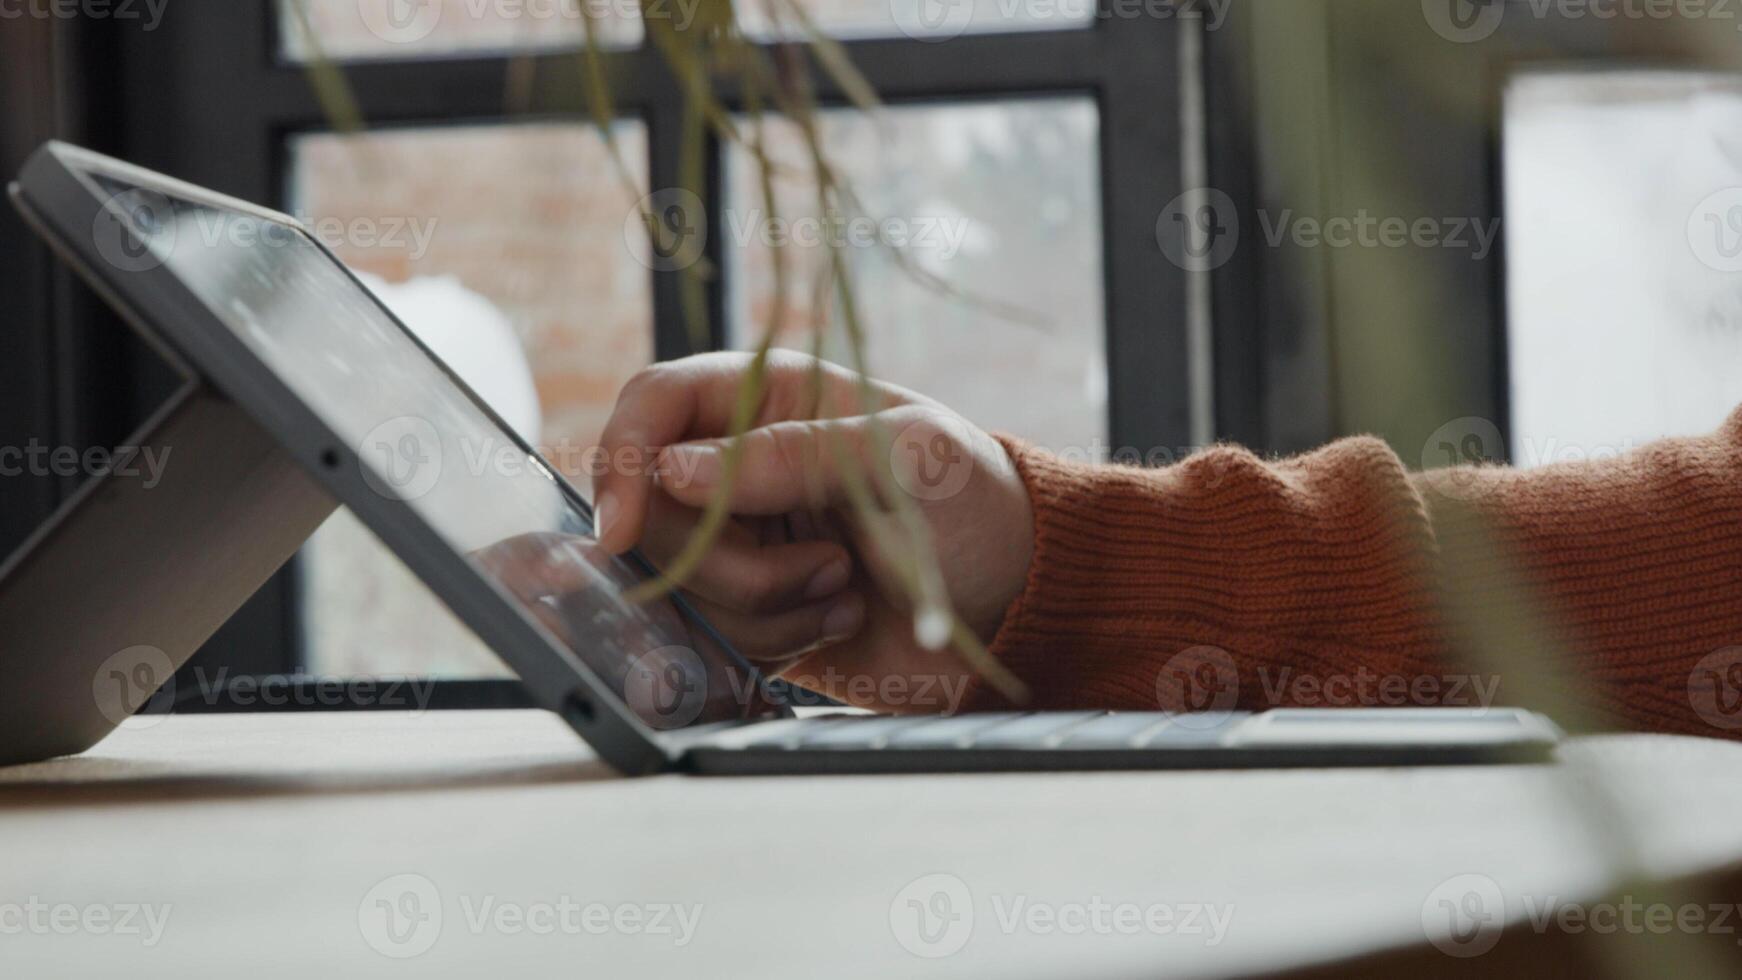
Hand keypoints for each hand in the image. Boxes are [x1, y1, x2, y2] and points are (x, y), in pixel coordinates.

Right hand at [592, 350, 1034, 712]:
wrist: (1020, 604)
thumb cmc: (978, 505)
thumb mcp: (900, 461)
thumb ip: (789, 457)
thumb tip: (672, 470)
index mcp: (771, 397)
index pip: (656, 403)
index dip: (623, 457)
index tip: (620, 529)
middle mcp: (741, 466)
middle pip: (652, 510)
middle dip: (727, 558)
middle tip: (827, 563)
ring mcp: (744, 539)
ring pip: (681, 582)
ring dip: (764, 603)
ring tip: (846, 585)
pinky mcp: (753, 609)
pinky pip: (715, 633)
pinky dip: (774, 639)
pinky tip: (838, 615)